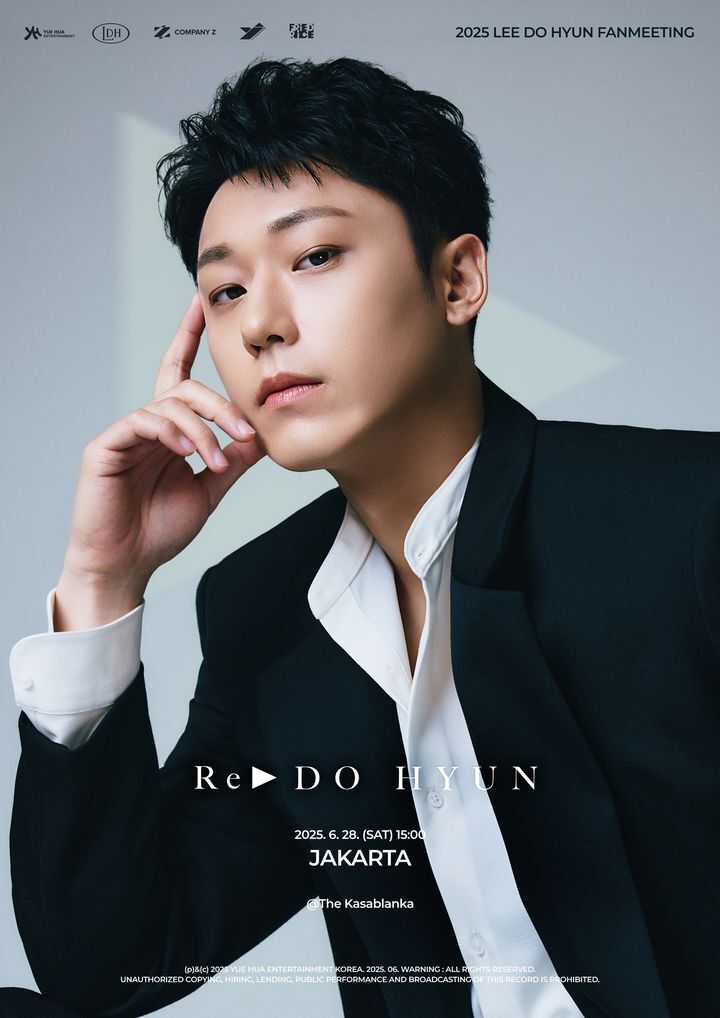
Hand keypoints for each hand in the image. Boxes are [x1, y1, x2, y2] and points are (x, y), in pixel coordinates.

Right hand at [55, 294, 263, 626]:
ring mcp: (125, 433)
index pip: (180, 374)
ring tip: (216, 460)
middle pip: (185, 388)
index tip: (201, 303)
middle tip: (245, 431)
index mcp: (169, 430)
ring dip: (203, 428)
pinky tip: (188, 452)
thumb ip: (232, 459)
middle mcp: (147, 425)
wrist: (125, 565)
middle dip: (221, 404)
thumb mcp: (209, 489)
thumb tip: (263, 434)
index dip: (188, 336)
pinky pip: (143, 421)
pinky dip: (172, 433)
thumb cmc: (159, 529)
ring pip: (168, 403)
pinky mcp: (106, 447)